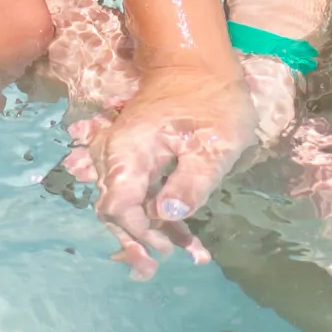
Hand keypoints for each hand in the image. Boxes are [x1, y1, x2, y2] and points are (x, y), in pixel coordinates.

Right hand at [61, 64, 256, 274]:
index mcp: (131, 150)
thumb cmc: (214, 99)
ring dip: (151, 233)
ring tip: (185, 256)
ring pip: (129, 204)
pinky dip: (158, 215)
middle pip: (116, 209)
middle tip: (161, 268)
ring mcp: (127, 155)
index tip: (169, 247)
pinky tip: (183, 238)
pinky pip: (140, 191)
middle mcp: (119, 154)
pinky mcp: (139, 158)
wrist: (201, 63)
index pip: (119, 204)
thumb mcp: (215, 142)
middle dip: (137, 242)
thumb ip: (192, 181)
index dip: (139, 232)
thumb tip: (168, 216)